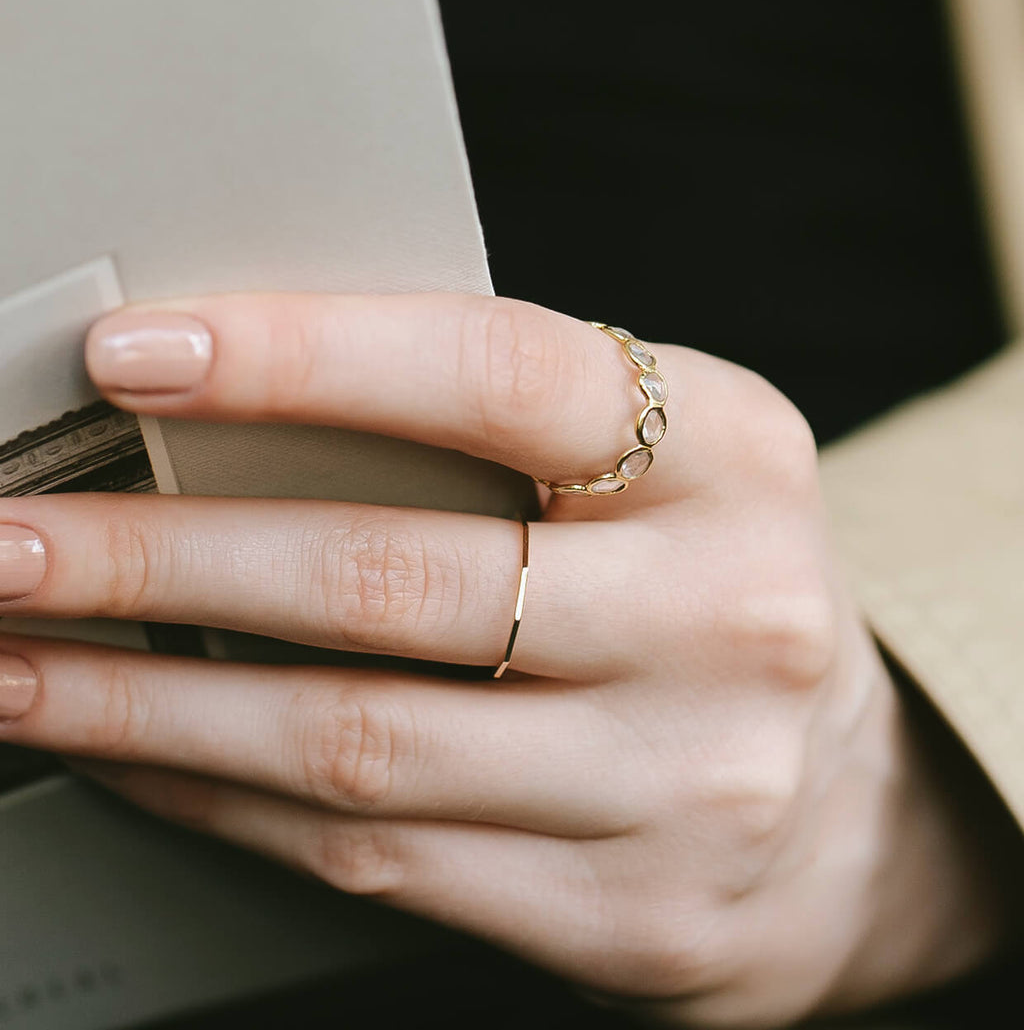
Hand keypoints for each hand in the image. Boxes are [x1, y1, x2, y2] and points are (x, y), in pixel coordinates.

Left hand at [0, 294, 1005, 1025]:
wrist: (839, 800)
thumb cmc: (704, 579)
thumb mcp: (653, 465)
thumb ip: (490, 428)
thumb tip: (228, 410)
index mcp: (731, 450)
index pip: (499, 371)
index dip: (303, 358)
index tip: (132, 357)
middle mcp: (723, 612)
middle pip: (395, 577)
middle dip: (164, 559)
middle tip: (15, 537)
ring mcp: (681, 778)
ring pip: (358, 744)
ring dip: (150, 706)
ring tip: (20, 661)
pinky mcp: (626, 912)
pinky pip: (377, 857)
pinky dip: (224, 801)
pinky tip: (137, 758)